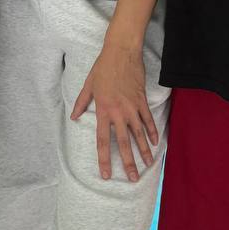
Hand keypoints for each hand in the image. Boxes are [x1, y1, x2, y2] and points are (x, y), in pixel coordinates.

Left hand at [70, 41, 158, 182]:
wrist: (121, 51)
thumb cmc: (103, 67)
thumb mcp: (88, 85)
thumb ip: (81, 103)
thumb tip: (73, 117)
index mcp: (103, 110)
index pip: (102, 140)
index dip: (104, 159)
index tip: (107, 175)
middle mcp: (118, 112)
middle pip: (123, 143)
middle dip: (128, 162)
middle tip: (132, 178)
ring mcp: (132, 107)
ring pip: (139, 134)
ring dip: (143, 151)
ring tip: (147, 165)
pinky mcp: (142, 100)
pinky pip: (148, 119)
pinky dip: (152, 132)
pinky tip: (155, 143)